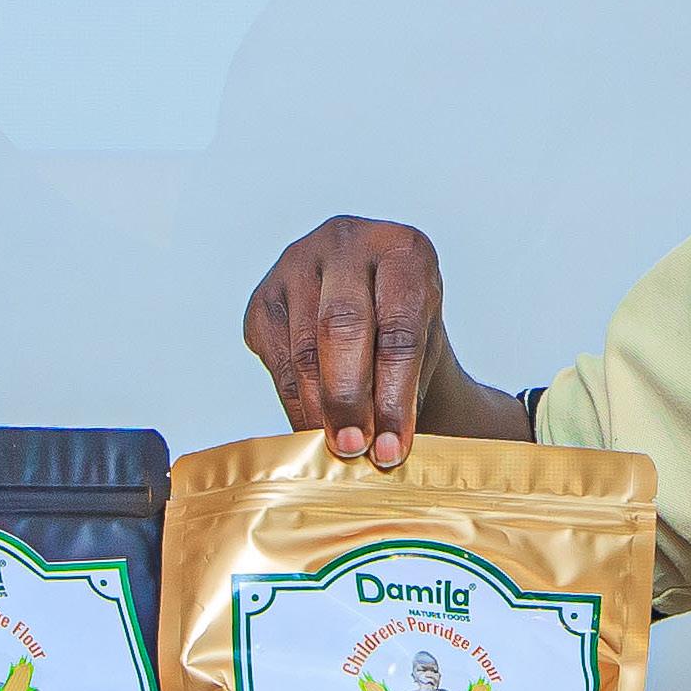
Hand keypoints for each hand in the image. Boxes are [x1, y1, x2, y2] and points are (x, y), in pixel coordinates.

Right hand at [243, 216, 454, 465]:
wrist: (373, 310)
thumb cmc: (405, 335)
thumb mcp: (425, 353)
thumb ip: (406, 391)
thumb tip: (380, 448)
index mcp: (403, 249)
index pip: (398, 328)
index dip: (395, 396)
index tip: (392, 447)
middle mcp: (347, 242)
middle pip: (341, 327)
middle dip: (347, 398)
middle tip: (354, 448)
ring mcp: (298, 263)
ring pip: (302, 348)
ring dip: (317, 408)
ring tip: (335, 448)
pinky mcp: (265, 295)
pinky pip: (275, 357)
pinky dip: (293, 400)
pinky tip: (311, 426)